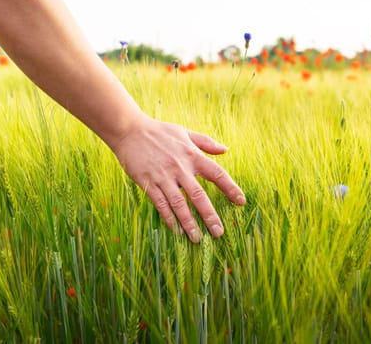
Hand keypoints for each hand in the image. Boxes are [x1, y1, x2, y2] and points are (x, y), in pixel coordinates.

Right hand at [113, 117, 245, 242]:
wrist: (129, 131)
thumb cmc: (159, 131)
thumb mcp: (184, 132)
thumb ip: (205, 142)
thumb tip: (225, 150)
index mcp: (192, 155)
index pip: (217, 173)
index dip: (230, 188)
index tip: (241, 202)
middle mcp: (180, 167)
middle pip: (198, 195)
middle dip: (209, 215)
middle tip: (218, 233)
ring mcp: (163, 176)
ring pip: (179, 203)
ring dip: (189, 222)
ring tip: (197, 238)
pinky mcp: (148, 182)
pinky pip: (160, 204)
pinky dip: (168, 218)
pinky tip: (176, 230)